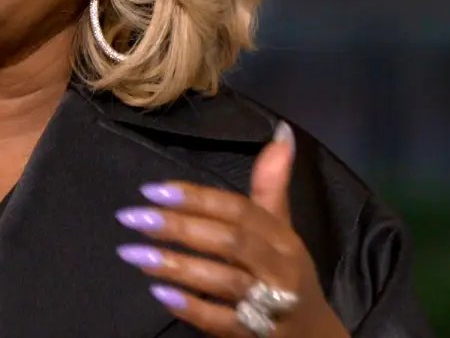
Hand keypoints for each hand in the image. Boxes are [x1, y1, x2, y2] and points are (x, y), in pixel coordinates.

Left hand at [114, 122, 348, 336]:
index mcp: (282, 237)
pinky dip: (192, 307)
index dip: (198, 197)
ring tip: (135, 254)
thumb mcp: (282, 229)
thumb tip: (281, 132)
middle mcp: (280, 267)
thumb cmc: (286, 274)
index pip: (239, 209)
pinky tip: (159, 294)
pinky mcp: (257, 337)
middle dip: (180, 226)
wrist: (314, 337)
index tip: (153, 189)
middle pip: (230, 240)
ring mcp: (271, 304)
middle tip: (134, 217)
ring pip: (225, 280)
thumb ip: (271, 184)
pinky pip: (223, 321)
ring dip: (178, 266)